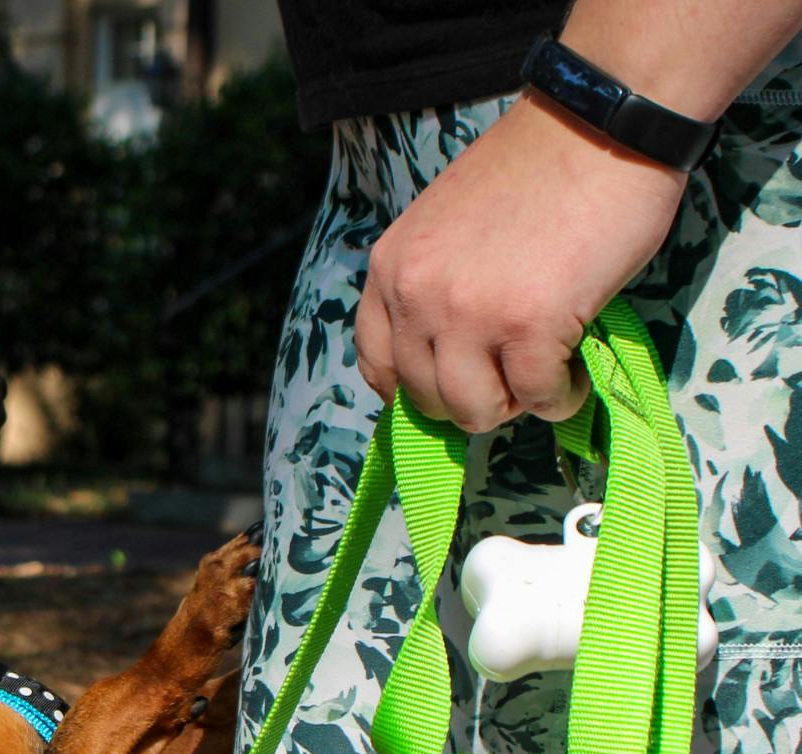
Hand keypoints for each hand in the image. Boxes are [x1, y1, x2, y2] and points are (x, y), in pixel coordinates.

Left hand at [355, 91, 689, 431]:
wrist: (599, 121)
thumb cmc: (536, 171)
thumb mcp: (448, 229)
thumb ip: (433, 286)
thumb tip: (445, 361)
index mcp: (390, 269)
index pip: (377, 366)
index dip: (418, 388)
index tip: (457, 383)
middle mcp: (415, 295)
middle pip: (424, 398)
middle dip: (474, 398)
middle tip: (515, 374)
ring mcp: (468, 312)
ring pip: (473, 409)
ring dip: (514, 404)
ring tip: (545, 376)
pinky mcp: (529, 324)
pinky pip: (536, 397)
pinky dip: (561, 398)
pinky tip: (575, 374)